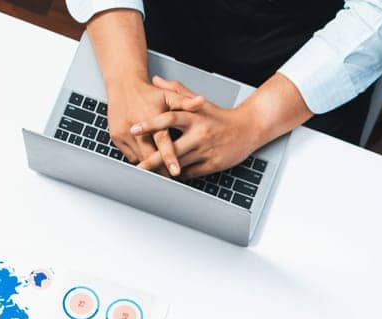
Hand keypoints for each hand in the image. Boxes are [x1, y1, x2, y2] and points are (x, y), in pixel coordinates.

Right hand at [104, 73, 186, 174]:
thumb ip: (185, 102)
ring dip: (151, 167)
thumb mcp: (168, 95)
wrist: (123, 85)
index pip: (162, 141)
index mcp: (151, 118)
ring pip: (140, 159)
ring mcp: (124, 134)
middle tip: (174, 180)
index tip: (176, 172)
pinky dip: (141, 160)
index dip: (169, 157)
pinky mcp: (116, 138)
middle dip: (161, 169)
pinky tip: (150, 163)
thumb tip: (202, 101)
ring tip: (164, 174)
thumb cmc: (148, 92)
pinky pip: (131, 156)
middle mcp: (136, 127)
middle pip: (149, 156)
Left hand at [131, 77, 262, 178]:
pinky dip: (179, 174)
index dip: (150, 124)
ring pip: (181, 163)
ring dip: (164, 170)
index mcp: (194, 116)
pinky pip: (192, 172)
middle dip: (154, 158)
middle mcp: (200, 133)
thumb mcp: (198, 101)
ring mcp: (206, 150)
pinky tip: (169, 176)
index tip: (134, 129)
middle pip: (172, 148)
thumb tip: (156, 80)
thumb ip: (175, 90)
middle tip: (138, 166)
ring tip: (149, 175)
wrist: (247, 129)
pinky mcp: (213, 164)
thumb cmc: (219, 116)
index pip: (168, 118)